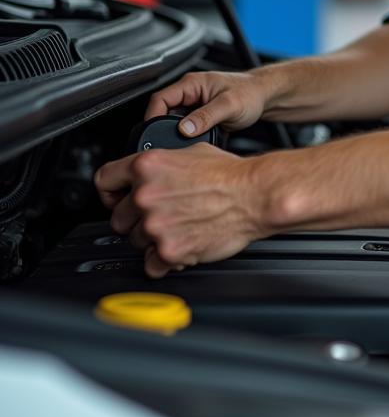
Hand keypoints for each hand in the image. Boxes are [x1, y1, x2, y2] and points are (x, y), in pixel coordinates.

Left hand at [94, 144, 267, 278]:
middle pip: (117, 217)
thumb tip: (153, 173)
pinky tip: (180, 246)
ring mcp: (155, 224)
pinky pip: (152, 265)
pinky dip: (164, 261)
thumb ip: (162, 164)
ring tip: (179, 229)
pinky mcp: (169, 250)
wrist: (255, 194)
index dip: (110, 192)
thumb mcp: (192, 151)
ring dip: (152, 239)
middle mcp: (146, 195)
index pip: (103, 180)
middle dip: (136, 219)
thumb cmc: (232, 174)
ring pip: (135, 241)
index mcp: (147, 166)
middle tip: (160, 216)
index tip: (116, 199)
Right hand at [145, 70, 268, 138]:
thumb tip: (185, 129)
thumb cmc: (250, 92)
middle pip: (164, 112)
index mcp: (192, 84)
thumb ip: (206, 116)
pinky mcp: (201, 118)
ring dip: (176, 135)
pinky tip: (194, 147)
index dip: (152, 116)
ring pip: (174, 123)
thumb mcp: (229, 105)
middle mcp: (190, 93)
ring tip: (182, 147)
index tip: (153, 133)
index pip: (160, 99)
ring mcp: (195, 106)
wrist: (265, 96)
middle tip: (166, 145)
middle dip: (162, 129)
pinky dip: (188, 139)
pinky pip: (186, 130)